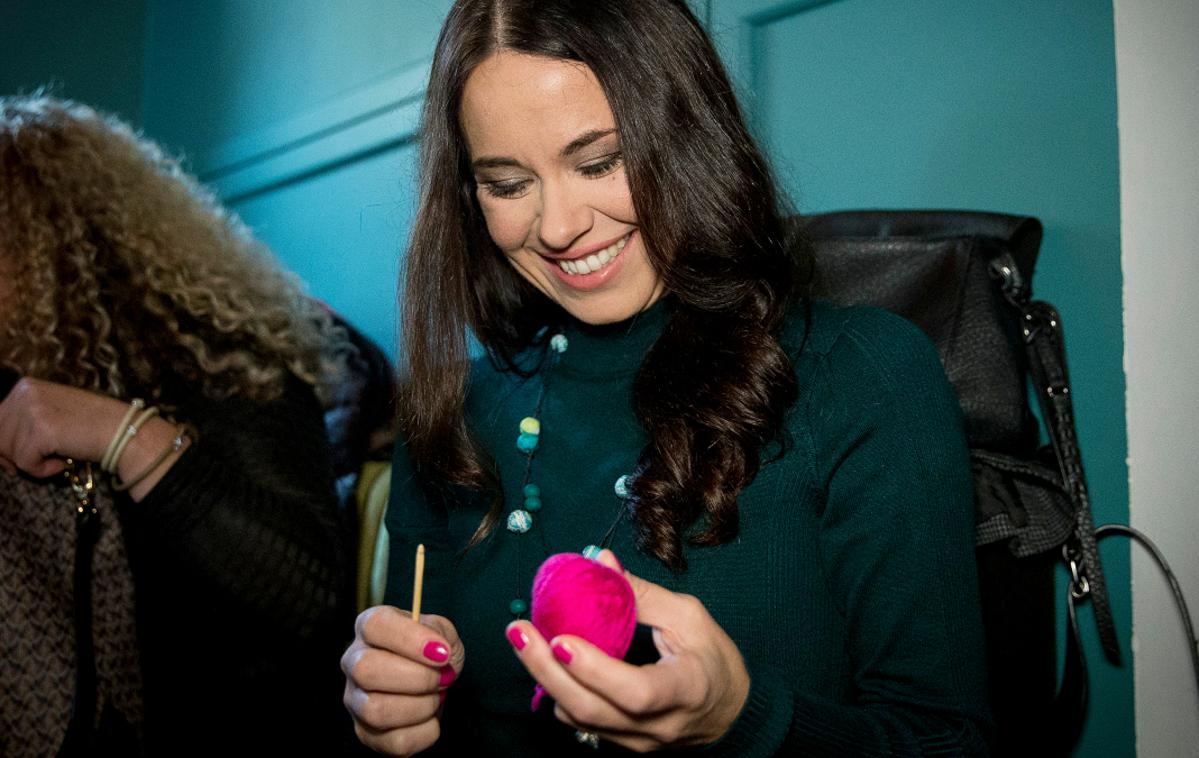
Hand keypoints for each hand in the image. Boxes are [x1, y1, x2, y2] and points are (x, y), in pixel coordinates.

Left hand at [0, 377, 185, 497]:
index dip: (4, 444)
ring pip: (8, 451)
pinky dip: (43, 471)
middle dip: (13, 457)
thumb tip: (1, 448)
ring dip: (32, 463)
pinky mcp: (41, 431)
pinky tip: (64, 463)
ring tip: (58, 459)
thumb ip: (26, 419)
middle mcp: (25, 394)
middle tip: (39, 464)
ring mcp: (32, 410)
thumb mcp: (53, 411)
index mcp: (26, 387)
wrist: (123, 431)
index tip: (16, 459)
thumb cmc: (92, 426)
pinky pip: (25, 463)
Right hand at [342, 606, 464, 755]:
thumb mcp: (441, 631)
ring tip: (436, 697)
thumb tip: (437, 650)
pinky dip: (425, 731)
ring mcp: (355, 700)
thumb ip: (438, 632)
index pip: (375, 625)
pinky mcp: (366, 733)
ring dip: (421, 706)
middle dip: (416, 678)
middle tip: (442, 678)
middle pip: (366, 670)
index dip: (410, 639)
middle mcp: (353, 662)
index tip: (442, 653)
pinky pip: (395, 741)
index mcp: (369, 627)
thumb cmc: (432, 652)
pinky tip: (431, 718)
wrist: (435, 683)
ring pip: (376, 711)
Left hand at [506, 550, 749, 751]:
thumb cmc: (713, 658)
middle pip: (591, 709)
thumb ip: (642, 594)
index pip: (634, 692)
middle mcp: (658, 725)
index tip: (559, 639)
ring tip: (523, 639)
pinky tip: (548, 662)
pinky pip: (581, 723)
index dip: (594, 669)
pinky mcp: (622, 744)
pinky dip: (559, 692)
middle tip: (517, 631)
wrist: (731, 712)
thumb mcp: (689, 617)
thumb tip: (600, 562)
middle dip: (545, 670)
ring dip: (544, 679)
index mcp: (685, 689)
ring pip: (579, 720)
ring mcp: (638, 741)